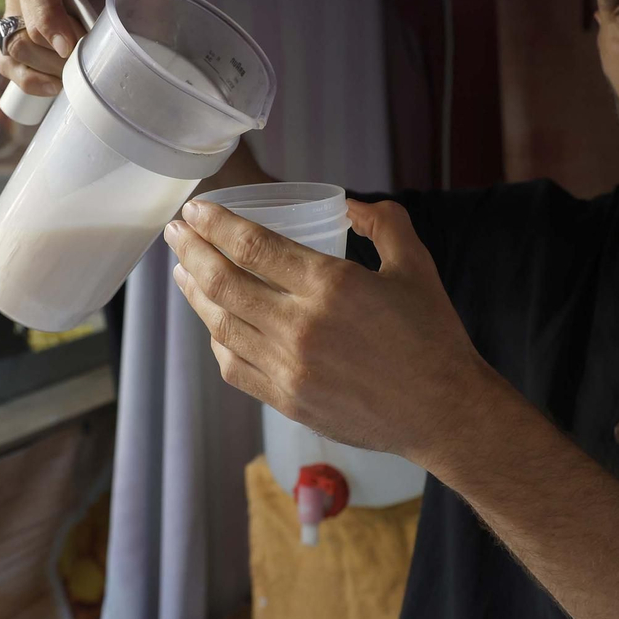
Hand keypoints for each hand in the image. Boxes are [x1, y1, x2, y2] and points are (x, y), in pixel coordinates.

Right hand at [0, 0, 176, 95]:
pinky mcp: (10, 33)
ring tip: (81, 71)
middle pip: (24, 17)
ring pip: (14, 43)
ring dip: (48, 66)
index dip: (47, 16)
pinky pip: (6, 62)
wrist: (130, 8)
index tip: (69, 46)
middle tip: (89, 60)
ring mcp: (13, 1)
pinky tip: (58, 86)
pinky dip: (31, 81)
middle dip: (56, 48)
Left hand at [163, 197, 502, 465]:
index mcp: (331, 285)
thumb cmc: (432, 337)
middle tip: (176, 232)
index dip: (216, 224)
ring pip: (221, 325)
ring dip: (194, 293)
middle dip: (191, 251)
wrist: (442, 412)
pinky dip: (216, 341)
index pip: (253, 245)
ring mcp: (289, 367)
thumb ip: (384, 224)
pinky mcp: (287, 399)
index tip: (197, 211)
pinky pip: (234, 366)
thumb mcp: (415, 265)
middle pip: (224, 282)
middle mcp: (300, 326)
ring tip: (182, 271)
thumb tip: (351, 205)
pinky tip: (212, 324)